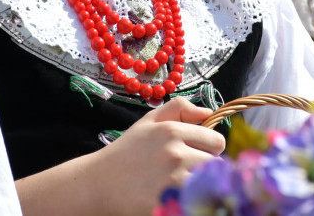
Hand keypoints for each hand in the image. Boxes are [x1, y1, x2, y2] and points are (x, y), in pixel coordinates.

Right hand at [16, 98, 224, 215]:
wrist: (97, 184)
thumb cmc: (126, 153)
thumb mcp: (148, 122)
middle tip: (187, 172)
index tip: (196, 154)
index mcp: (172, 131)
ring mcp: (171, 181)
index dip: (209, 149)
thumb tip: (210, 113)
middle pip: (216, 165)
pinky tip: (174, 197)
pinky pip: (193, 202)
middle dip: (205, 169)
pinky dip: (188, 201)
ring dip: (199, 186)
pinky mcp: (165, 204)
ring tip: (180, 185)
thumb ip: (179, 109)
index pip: (216, 142)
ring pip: (208, 185)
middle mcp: (175, 154)